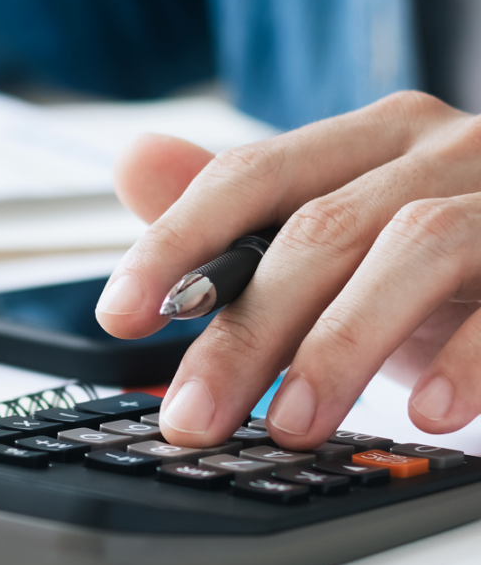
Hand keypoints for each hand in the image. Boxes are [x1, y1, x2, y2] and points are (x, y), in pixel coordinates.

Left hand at [96, 92, 480, 448]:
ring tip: (293, 425)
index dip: (176, 243)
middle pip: (318, 229)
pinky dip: (469, 354)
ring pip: (413, 248)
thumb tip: (135, 162)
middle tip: (192, 415)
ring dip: (343, 344)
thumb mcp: (347, 233)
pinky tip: (431, 409)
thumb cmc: (453, 255)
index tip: (118, 316)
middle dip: (245, 331)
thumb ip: (245, 210)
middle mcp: (442, 150)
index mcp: (371, 140)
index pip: (249, 175)